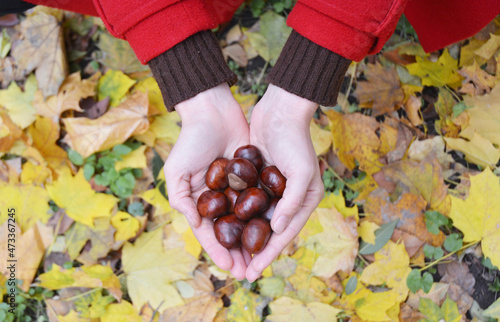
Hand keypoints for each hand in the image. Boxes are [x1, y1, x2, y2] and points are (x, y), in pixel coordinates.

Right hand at [164, 84, 250, 279]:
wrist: (214, 111)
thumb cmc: (191, 140)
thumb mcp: (177, 169)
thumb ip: (181, 198)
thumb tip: (194, 224)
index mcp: (200, 201)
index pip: (209, 233)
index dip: (218, 252)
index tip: (229, 268)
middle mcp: (219, 199)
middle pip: (230, 232)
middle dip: (238, 253)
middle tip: (249, 271)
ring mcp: (237, 189)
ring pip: (247, 221)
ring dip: (254, 240)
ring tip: (263, 258)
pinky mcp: (253, 177)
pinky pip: (260, 201)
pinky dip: (266, 216)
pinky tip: (275, 231)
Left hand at [246, 84, 323, 281]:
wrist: (279, 111)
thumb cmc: (294, 140)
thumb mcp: (302, 171)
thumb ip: (294, 201)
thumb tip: (279, 227)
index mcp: (303, 200)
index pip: (283, 235)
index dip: (268, 255)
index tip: (253, 272)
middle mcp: (288, 199)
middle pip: (269, 233)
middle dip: (255, 253)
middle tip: (239, 272)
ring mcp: (271, 190)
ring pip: (256, 222)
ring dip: (245, 239)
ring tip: (230, 256)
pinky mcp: (257, 179)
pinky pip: (247, 204)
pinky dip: (238, 218)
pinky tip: (224, 229)